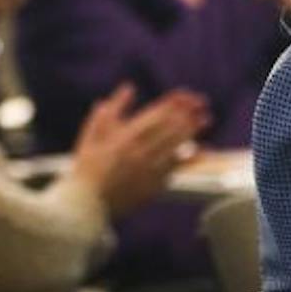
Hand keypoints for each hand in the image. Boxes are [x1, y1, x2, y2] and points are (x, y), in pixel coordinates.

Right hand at [69, 84, 210, 216]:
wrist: (86, 203)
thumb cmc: (86, 167)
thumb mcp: (92, 133)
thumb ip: (112, 109)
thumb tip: (128, 88)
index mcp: (124, 139)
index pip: (155, 116)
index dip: (172, 104)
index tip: (184, 94)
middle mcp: (139, 153)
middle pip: (170, 129)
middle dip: (187, 114)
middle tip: (201, 103)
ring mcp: (148, 170)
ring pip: (176, 147)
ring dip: (192, 131)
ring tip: (205, 119)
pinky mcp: (154, 186)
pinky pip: (176, 169)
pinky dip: (189, 157)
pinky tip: (199, 149)